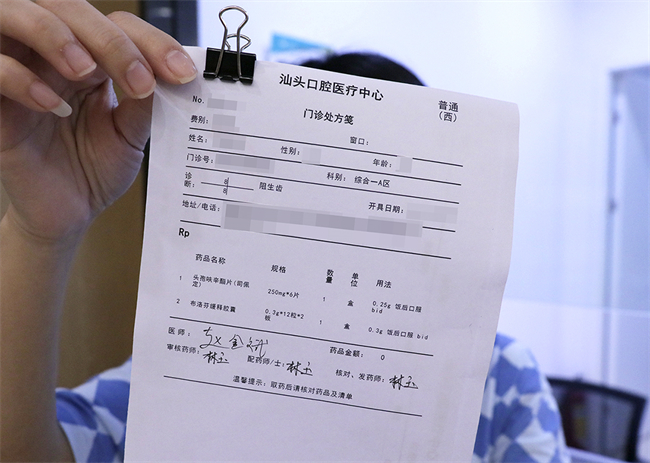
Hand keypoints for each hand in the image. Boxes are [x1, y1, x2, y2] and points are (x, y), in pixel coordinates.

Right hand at [0, 0, 196, 243]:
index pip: (118, 24)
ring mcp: (21, 72)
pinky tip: (53, 106)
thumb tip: (166, 73)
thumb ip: (144, 105)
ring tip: (85, 72)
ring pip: (19, 14)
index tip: (182, 73)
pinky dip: (20, 78)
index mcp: (92, 59)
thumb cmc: (96, 170)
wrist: (68, 213)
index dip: (152, 41)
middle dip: (110, 39)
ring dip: (55, 35)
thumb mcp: (130, 137)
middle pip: (69, 8)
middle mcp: (54, 56)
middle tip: (140, 79)